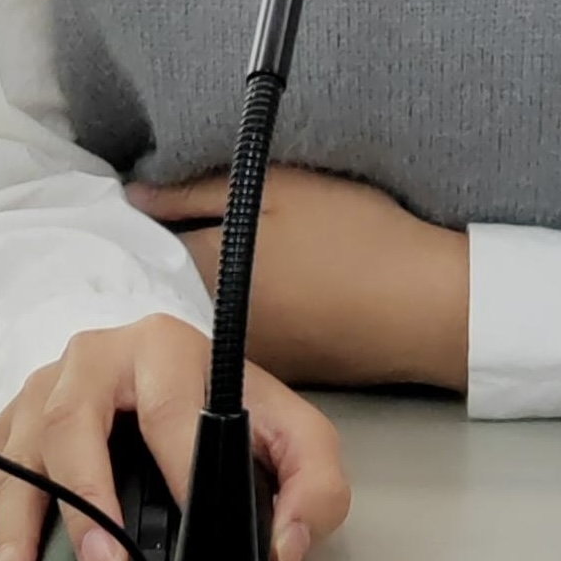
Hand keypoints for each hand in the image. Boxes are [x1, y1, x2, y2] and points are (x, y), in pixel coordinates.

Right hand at [0, 314, 346, 560]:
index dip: (179, 468)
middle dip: (88, 498)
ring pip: (27, 445)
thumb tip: (284, 545)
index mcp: (167, 349)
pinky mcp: (16, 419)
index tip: (193, 523)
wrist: (162, 367)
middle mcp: (98, 357)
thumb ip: (313, 483)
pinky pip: (0, 469)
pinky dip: (2, 523)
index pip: (170, 409)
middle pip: (75, 419)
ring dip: (26, 519)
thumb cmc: (216, 402)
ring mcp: (48, 385)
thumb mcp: (287, 430)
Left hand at [129, 165, 468, 392]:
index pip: (141, 246)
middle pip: (164, 285)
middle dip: (170, 255)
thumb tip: (136, 196)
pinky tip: (276, 291)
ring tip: (245, 255)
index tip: (160, 200)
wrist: (423, 306)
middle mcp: (209, 325)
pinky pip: (233, 338)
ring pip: (198, 314)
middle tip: (200, 221)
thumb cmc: (356, 238)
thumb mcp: (276, 188)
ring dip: (203, 287)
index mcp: (205, 272)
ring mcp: (240, 356)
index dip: (148, 218)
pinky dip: (239, 314)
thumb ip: (198, 191)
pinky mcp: (273, 373)